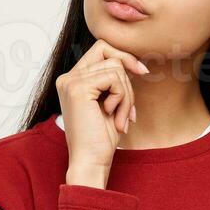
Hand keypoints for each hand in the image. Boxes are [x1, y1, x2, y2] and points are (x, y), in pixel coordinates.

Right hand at [54, 40, 149, 185]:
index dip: (123, 57)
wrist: (90, 161)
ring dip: (127, 95)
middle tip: (128, 109)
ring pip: (116, 67)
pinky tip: (114, 116)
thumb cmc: (101, 137)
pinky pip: (114, 79)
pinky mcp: (78, 88)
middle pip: (110, 54)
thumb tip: (133, 62)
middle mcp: (67, 77)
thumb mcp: (110, 102)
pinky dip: (122, 98)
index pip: (101, 49)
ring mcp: (71, 81)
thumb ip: (114, 80)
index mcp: (72, 79)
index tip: (141, 72)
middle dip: (127, 80)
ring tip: (120, 118)